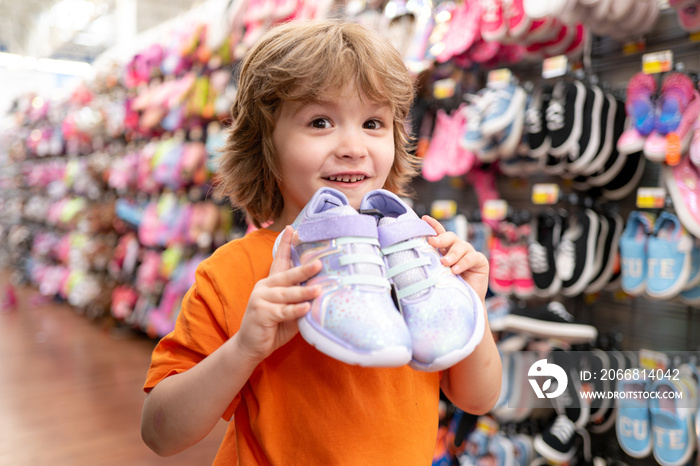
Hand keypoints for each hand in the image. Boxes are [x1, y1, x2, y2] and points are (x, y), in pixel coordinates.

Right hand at [236, 226, 321, 363]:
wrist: (251, 346)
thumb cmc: (274, 327)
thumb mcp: (288, 311)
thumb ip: (299, 300)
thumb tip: (321, 291)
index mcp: (271, 283)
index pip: (279, 261)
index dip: (285, 245)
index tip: (292, 229)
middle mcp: (265, 287)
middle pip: (286, 275)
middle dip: (303, 269)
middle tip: (319, 264)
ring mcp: (261, 299)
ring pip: (286, 294)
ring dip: (304, 292)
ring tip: (319, 289)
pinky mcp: (261, 313)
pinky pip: (283, 311)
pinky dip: (295, 310)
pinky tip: (306, 308)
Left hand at [423, 215, 488, 301]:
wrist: (465, 302)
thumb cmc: (448, 288)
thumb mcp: (437, 274)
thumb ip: (431, 264)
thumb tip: (415, 260)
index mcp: (445, 249)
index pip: (439, 233)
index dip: (433, 225)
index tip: (423, 219)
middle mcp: (457, 248)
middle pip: (450, 237)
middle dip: (441, 238)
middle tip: (432, 242)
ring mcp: (469, 253)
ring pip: (460, 246)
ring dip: (452, 254)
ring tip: (444, 263)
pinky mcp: (480, 261)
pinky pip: (472, 257)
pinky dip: (463, 263)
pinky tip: (455, 270)